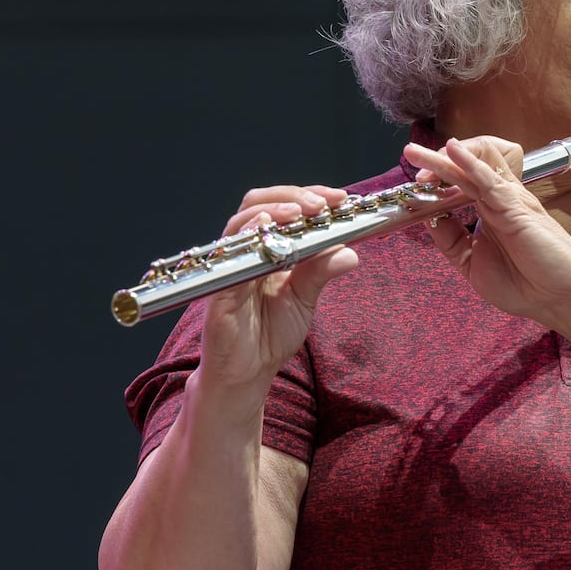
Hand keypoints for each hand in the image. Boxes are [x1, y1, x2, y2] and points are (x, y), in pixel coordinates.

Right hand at [199, 184, 359, 394]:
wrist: (247, 374)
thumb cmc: (270, 335)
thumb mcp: (305, 300)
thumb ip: (321, 273)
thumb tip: (350, 251)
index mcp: (269, 249)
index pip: (284, 208)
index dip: (310, 196)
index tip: (339, 198)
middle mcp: (248, 251)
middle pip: (260, 202)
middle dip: (293, 196)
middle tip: (321, 203)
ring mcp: (231, 265)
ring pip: (243, 220)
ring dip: (273, 209)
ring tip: (299, 211)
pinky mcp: (219, 286)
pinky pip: (228, 254)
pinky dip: (247, 235)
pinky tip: (265, 227)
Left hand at [404, 137, 570, 324]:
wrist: (560, 300)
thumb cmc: (525, 285)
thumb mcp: (472, 264)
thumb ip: (451, 240)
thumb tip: (428, 218)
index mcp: (489, 211)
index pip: (459, 182)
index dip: (434, 180)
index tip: (412, 186)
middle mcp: (499, 200)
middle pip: (463, 168)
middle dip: (434, 161)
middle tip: (411, 157)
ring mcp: (508, 200)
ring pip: (473, 166)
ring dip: (444, 159)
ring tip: (418, 154)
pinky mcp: (516, 206)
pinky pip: (489, 179)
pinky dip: (469, 164)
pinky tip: (451, 151)